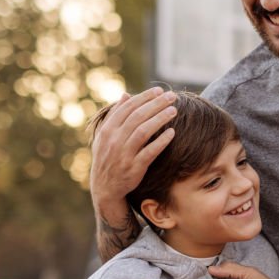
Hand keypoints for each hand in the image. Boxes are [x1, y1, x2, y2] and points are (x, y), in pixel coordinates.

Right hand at [90, 88, 177, 226]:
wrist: (105, 188)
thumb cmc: (108, 157)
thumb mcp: (105, 136)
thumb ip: (115, 115)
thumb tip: (126, 95)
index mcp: (107, 130)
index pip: (127, 107)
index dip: (144, 97)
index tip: (159, 91)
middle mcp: (114, 140)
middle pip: (138, 116)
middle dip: (156, 104)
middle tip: (172, 96)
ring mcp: (124, 154)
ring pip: (144, 131)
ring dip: (160, 119)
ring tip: (174, 111)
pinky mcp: (134, 168)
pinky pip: (149, 152)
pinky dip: (161, 141)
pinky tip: (172, 132)